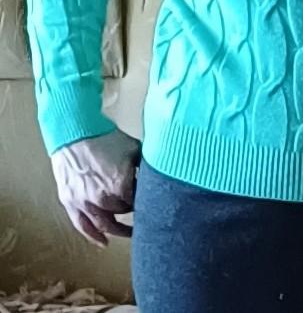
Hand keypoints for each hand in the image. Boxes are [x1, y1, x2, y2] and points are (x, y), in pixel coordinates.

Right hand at [50, 128, 140, 247]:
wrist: (75, 130)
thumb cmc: (105, 137)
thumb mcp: (133, 148)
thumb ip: (147, 166)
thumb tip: (160, 175)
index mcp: (121, 186)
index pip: (139, 202)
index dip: (145, 200)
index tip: (151, 199)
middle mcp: (103, 199)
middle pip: (123, 212)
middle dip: (132, 209)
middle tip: (141, 208)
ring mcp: (85, 203)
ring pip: (105, 224)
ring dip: (118, 230)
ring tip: (130, 233)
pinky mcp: (71, 202)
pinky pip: (82, 226)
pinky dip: (93, 236)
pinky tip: (104, 242)